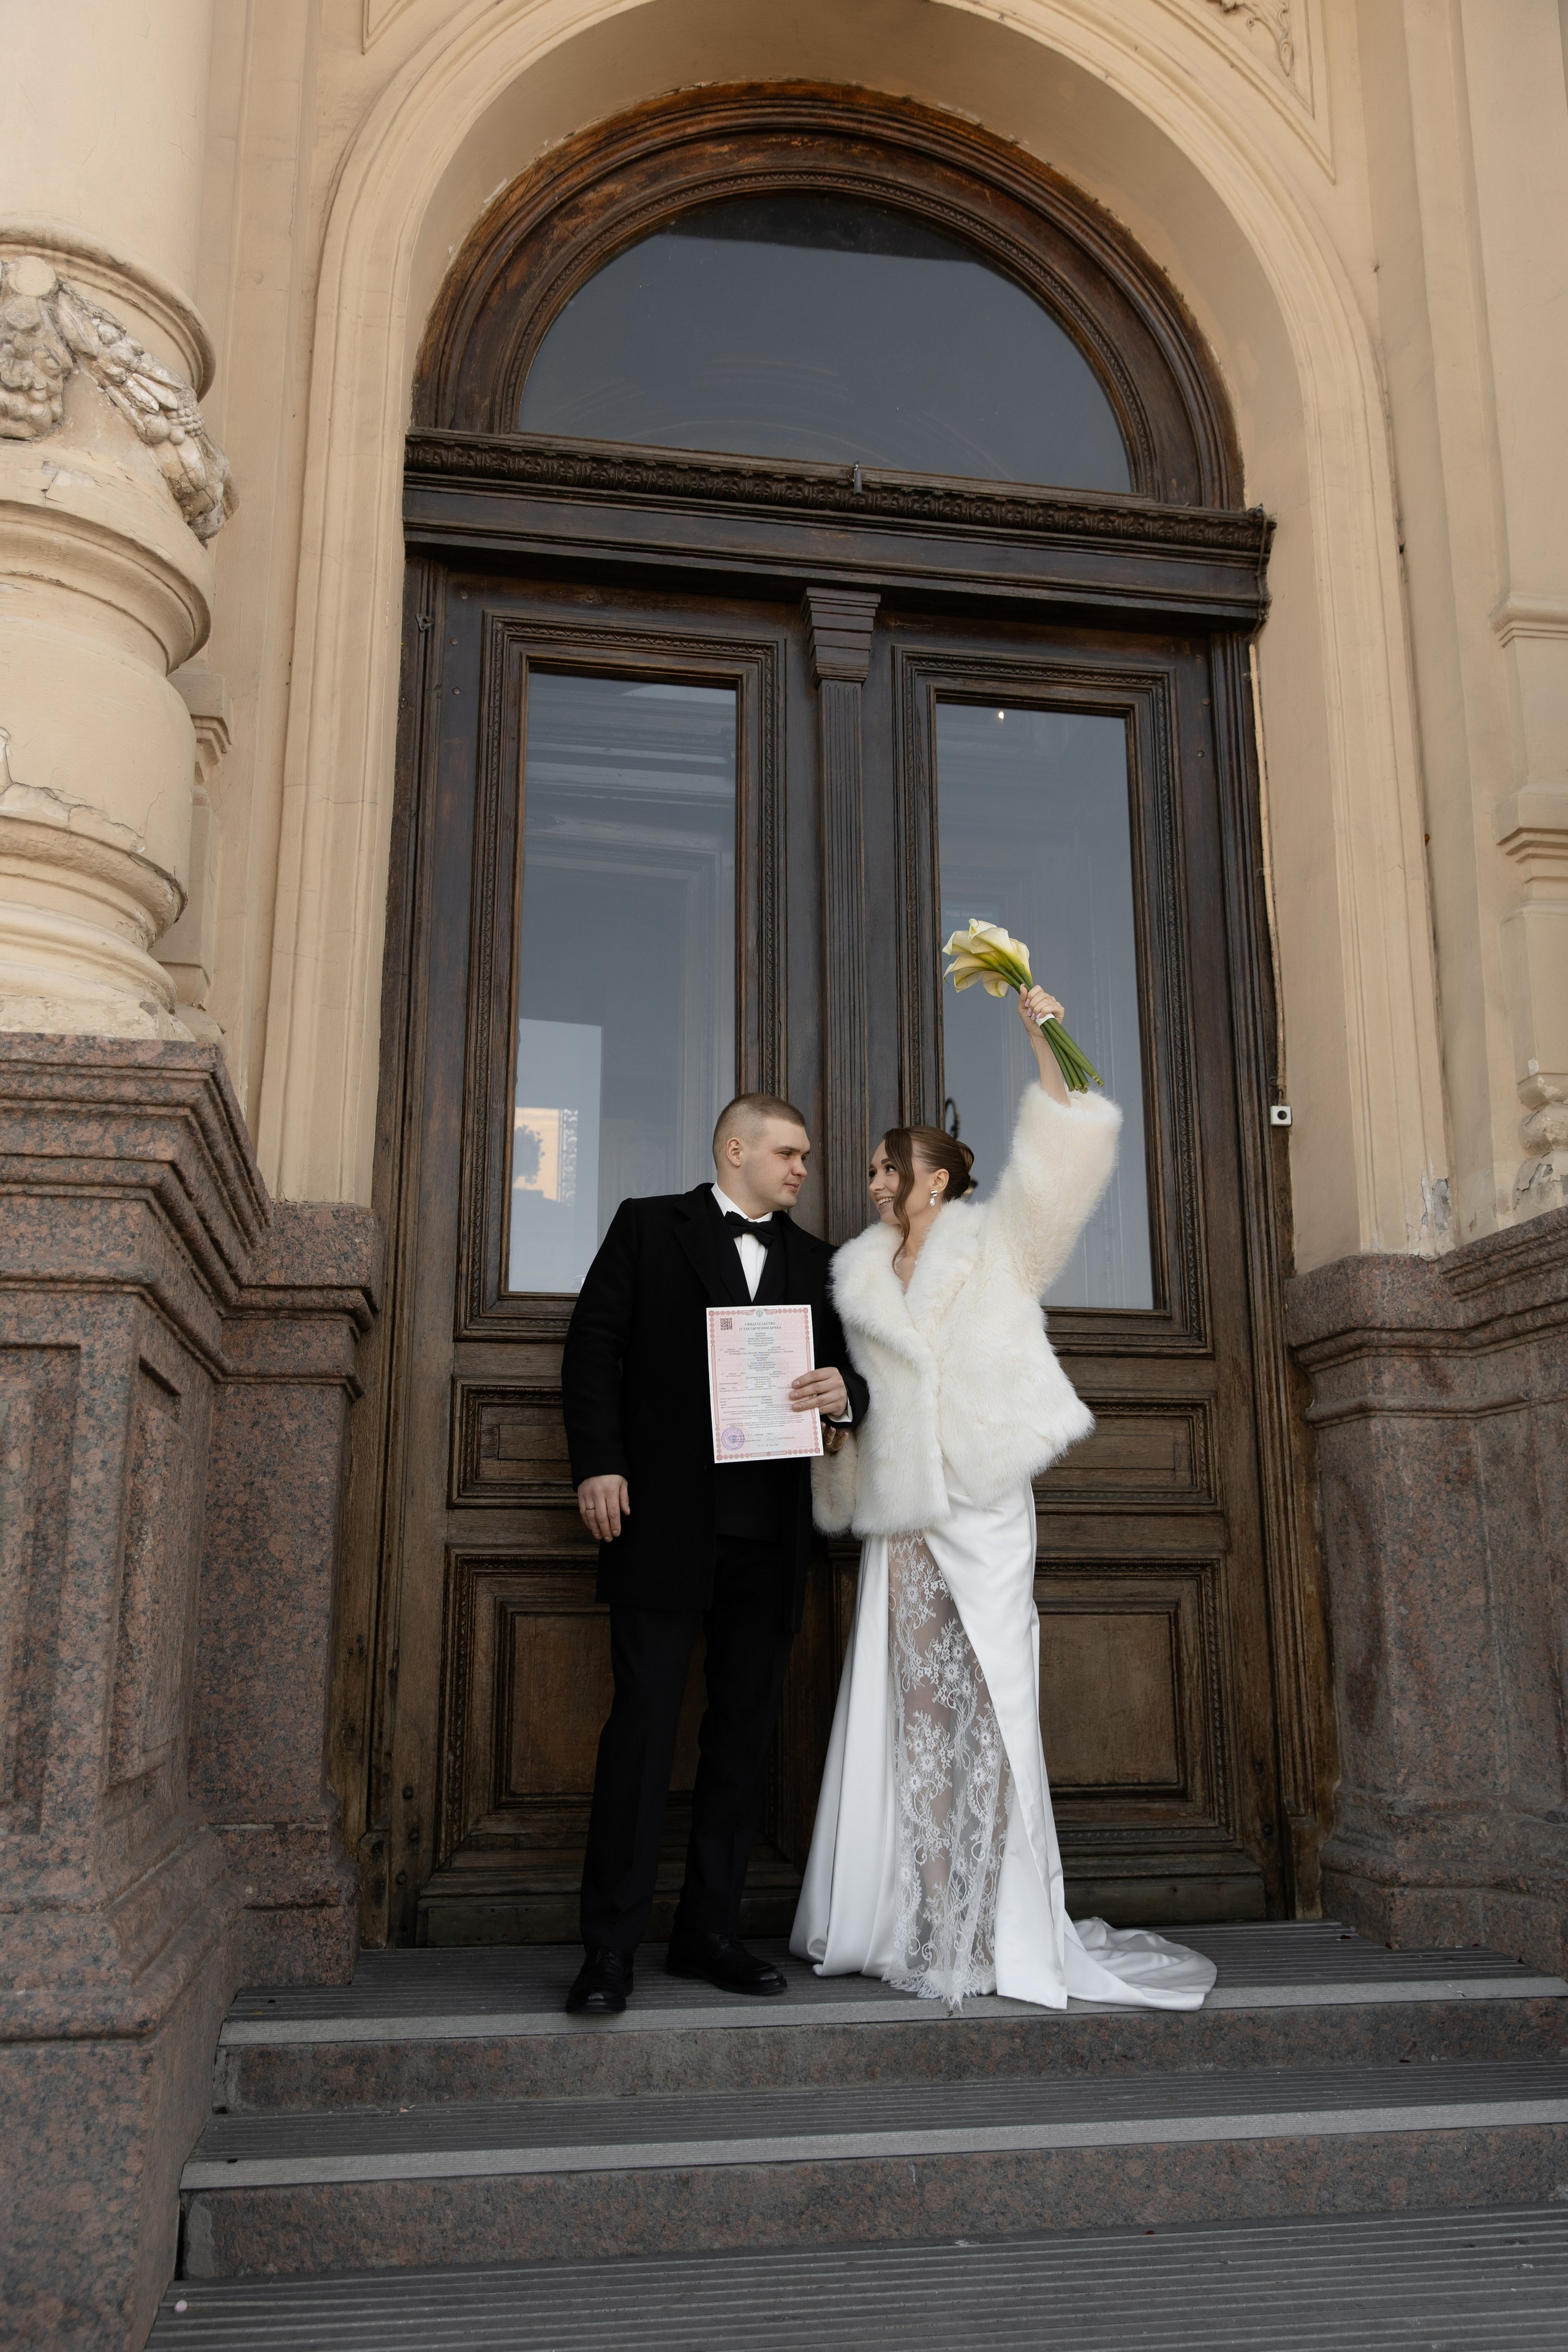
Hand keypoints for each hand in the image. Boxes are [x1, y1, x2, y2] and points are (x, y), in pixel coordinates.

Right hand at [577, 1474, 629, 1541]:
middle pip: (601, 1517)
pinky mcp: (580, 1495)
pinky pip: (582, 1511)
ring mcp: (588, 1494)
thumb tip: (626, 1513)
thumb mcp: (622, 1482)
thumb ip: (624, 1498)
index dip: (615, 1525)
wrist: (595, 1460)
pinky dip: (586, 1521)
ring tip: (599, 1537)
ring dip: (595, 1528)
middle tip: (609, 1539)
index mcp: (610, 1490)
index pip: (613, 1512)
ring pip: (590, 1516)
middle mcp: (598, 1493)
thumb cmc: (612, 1472)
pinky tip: (591, 1528)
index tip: (617, 1534)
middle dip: (606, 1530)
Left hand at [790, 1366, 848, 1419]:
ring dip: (805, 1404)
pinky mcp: (838, 1405)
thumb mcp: (823, 1378)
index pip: (815, 1375)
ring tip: (796, 1406)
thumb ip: (813, 1380)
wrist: (843, 1394)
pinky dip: (813, 1410)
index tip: (793, 1385)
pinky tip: (805, 1411)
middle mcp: (837, 1382)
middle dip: (802, 1392)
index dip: (803, 1380)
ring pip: (819, 1400)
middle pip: (817, 1387)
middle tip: (792, 1396)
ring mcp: (839, 1394)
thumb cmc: (828, 1384)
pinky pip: (823, 1409)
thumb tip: (795, 1386)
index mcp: (831, 1372)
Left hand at [1020, 983, 1069, 1103]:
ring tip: (1035, 1017)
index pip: (1037, 988)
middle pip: (1041, 993)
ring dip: (1037, 1009)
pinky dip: (1044, 1011)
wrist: (1036, 1035)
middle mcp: (1048, 999)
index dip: (1030, 995)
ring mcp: (1055, 1004)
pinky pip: (1052, 1006)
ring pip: (1045, 1000)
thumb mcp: (1022, 1010)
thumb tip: (1022, 985)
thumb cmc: (1030, 1023)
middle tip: (1030, 1014)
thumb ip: (1022, 998)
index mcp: (1040, 997)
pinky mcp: (1060, 1010)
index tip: (1026, 1005)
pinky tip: (1041, 1017)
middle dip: (1033, 1004)